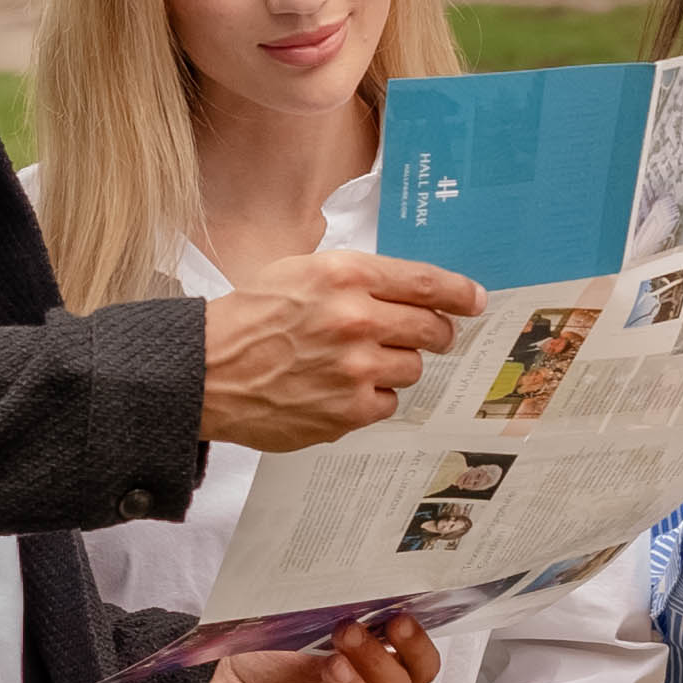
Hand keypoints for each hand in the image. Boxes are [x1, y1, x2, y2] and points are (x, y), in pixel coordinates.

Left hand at [193, 619, 435, 682]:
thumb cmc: (268, 665)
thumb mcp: (306, 637)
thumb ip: (342, 635)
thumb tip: (369, 620)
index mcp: (381, 680)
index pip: (421, 669)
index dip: (416, 647)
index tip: (397, 620)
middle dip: (377, 661)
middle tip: (347, 632)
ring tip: (331, 667)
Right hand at [204, 246, 482, 452]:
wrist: (207, 371)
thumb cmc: (251, 318)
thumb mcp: (300, 272)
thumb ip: (356, 278)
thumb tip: (411, 290)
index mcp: (344, 275)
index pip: (424, 282)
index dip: (458, 293)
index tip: (475, 301)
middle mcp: (356, 318)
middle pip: (431, 328)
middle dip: (435, 332)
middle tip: (425, 336)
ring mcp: (355, 368)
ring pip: (412, 367)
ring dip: (393, 365)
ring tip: (352, 363)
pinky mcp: (349, 410)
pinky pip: (388, 402)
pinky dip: (372, 397)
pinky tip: (339, 389)